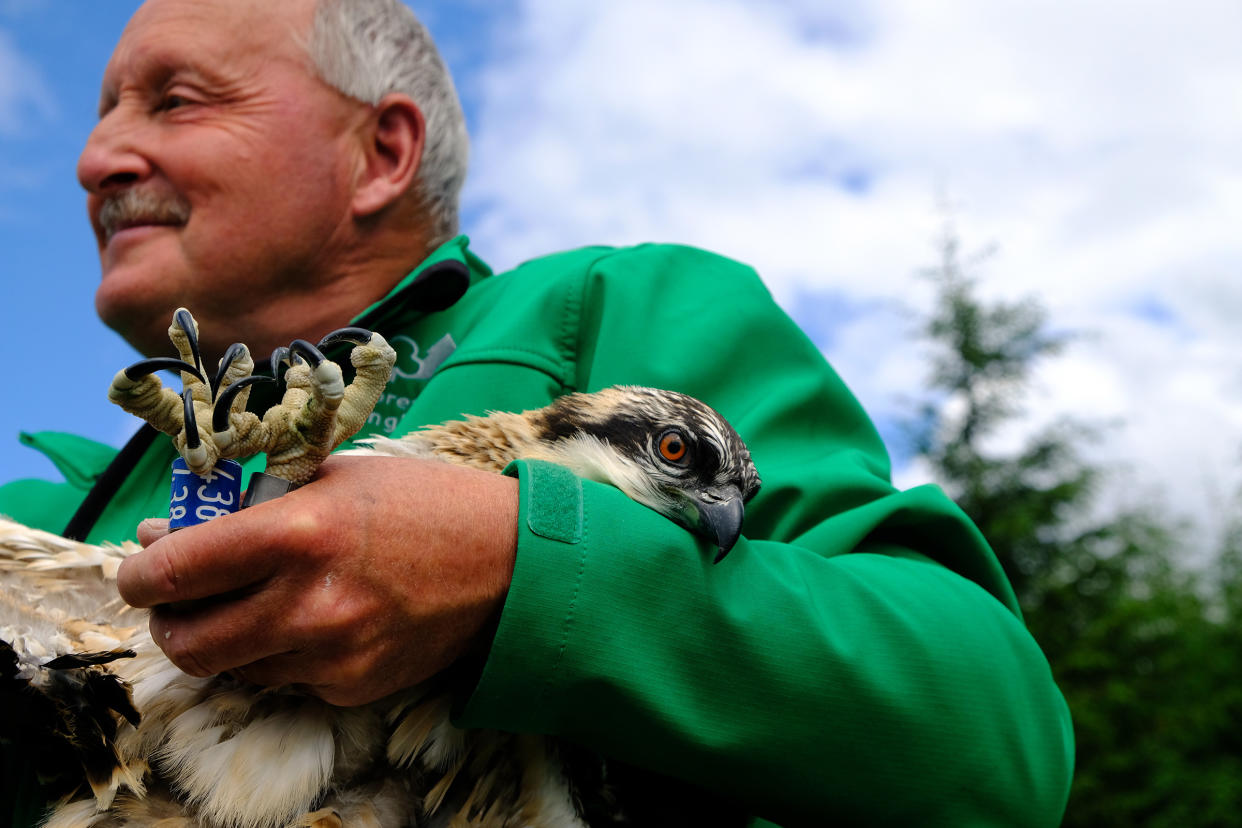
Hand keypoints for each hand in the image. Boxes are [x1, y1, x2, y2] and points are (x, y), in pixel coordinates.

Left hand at [118, 455, 518, 705]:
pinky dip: (286, 654)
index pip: (173, 572)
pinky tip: (322, 619)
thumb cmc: (422, 502)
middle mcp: (307, 604)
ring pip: (234, 667)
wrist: (509, 561)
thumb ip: (249, 505)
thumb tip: (167, 537)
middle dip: (170, 622)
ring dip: (232, 637)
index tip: (142, 569)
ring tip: (266, 600)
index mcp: (297, 533)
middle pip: (187, 643)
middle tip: (183, 601)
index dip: (139, 574)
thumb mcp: (334, 476)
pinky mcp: (354, 688)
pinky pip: (288, 681)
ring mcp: (332, 655)